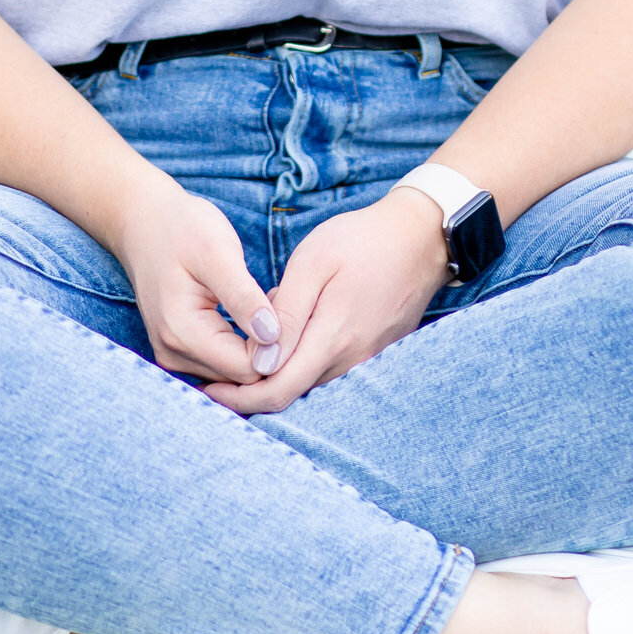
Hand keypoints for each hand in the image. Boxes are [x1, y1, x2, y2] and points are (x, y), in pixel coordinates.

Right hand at [108, 172, 282, 385]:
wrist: (145, 223)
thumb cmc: (182, 229)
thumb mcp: (217, 251)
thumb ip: (243, 296)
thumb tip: (272, 336)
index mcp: (181, 333)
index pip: (247, 368)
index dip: (275, 340)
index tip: (279, 298)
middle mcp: (173, 355)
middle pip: (242, 377)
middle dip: (266, 344)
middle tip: (273, 297)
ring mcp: (174, 358)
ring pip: (236, 375)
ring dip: (255, 345)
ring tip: (259, 302)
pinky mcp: (179, 353)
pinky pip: (224, 365)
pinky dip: (243, 345)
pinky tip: (249, 313)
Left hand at [203, 188, 449, 414]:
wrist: (422, 235)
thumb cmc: (363, 240)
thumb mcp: (315, 263)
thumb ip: (287, 313)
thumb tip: (261, 360)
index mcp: (332, 339)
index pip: (279, 390)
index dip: (240, 398)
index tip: (210, 390)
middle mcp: (351, 359)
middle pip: (293, 392)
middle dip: (252, 390)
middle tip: (215, 375)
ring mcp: (367, 358)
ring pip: (311, 381)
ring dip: (278, 372)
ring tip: (254, 338)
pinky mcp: (375, 349)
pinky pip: (331, 367)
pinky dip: (302, 360)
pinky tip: (291, 332)